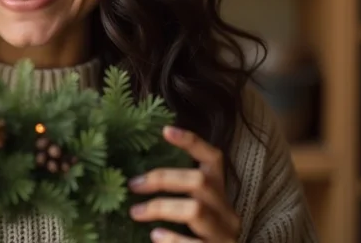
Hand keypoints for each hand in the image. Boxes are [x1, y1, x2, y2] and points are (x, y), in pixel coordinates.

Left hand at [128, 126, 239, 242]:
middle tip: (133, 185)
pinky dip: (172, 239)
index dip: (192, 142)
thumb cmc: (199, 236)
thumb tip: (136, 178)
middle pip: (199, 181)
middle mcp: (227, 211)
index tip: (165, 130)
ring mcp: (225, 235)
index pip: (214, 158)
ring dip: (160, 208)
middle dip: (162, 178)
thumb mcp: (195, 210)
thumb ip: (178, 192)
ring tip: (136, 212)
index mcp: (221, 193)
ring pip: (195, 210)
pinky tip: (155, 236)